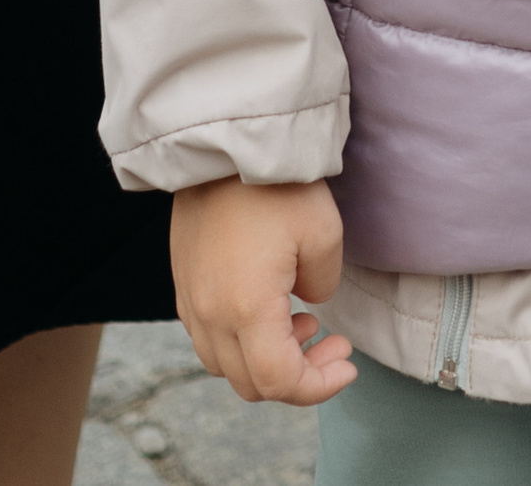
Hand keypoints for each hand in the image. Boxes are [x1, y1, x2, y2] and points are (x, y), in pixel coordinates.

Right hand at [170, 180, 353, 405]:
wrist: (222, 143)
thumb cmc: (277, 184)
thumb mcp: (324, 234)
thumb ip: (322, 284)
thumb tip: (308, 301)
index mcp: (246, 310)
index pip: (279, 381)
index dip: (317, 387)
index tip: (346, 365)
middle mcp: (210, 317)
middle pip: (251, 384)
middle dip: (299, 377)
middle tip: (333, 345)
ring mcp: (191, 302)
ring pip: (226, 365)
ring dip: (267, 361)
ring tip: (304, 322)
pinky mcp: (184, 285)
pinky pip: (210, 338)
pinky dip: (243, 341)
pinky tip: (271, 306)